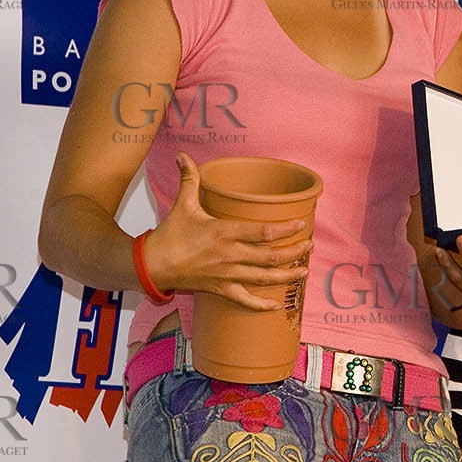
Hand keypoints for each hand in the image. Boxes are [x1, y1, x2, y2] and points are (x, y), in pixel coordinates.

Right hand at [141, 152, 312, 310]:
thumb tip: (182, 155)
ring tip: (304, 271)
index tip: (301, 224)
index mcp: (225, 233)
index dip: (286, 229)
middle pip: (271, 257)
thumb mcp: (183, 205)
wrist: (151, 265)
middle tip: (310, 246)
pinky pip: (244, 300)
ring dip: (287, 276)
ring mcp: (227, 274)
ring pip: (264, 278)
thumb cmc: (169, 235)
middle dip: (294, 252)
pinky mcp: (220, 289)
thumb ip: (189, 179)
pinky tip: (275, 306)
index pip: (263, 232)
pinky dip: (260, 306)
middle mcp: (231, 255)